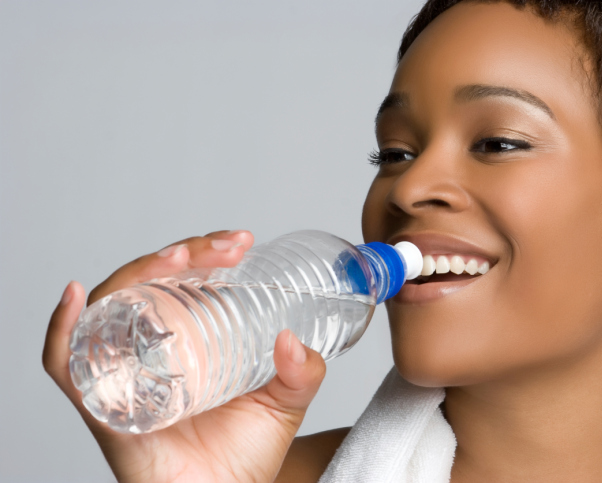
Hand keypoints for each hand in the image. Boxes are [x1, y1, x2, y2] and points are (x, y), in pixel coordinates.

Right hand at [43, 230, 326, 482]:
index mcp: (186, 341)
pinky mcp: (103, 405)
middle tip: (224, 248)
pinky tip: (76, 299)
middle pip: (147, 285)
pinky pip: (65, 364)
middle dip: (180, 254)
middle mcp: (147, 349)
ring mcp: (122, 372)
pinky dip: (62, 329)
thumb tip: (294, 340)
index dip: (204, 253)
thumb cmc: (244, 456)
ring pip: (110, 308)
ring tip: (177, 260)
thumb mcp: (284, 404)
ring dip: (136, 273)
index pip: (182, 281)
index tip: (240, 242)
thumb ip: (302, 373)